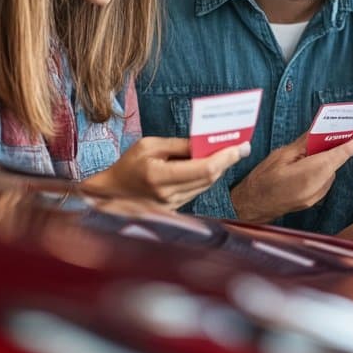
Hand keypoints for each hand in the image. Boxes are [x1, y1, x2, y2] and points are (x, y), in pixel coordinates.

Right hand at [81, 137, 247, 209]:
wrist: (111, 194)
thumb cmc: (128, 166)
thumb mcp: (150, 146)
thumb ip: (179, 145)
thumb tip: (205, 142)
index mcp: (160, 177)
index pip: (203, 169)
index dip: (225, 157)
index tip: (240, 146)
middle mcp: (168, 195)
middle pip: (209, 178)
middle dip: (227, 161)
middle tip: (241, 146)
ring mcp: (172, 206)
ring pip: (206, 185)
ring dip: (219, 168)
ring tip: (230, 152)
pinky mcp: (175, 210)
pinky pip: (198, 191)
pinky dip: (207, 177)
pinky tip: (212, 164)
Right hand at [229, 131, 352, 222]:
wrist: (252, 206)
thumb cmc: (263, 180)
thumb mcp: (283, 154)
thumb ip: (306, 143)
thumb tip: (321, 129)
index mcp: (312, 173)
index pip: (342, 154)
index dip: (349, 140)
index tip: (351, 130)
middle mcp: (320, 186)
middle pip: (336, 162)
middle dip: (331, 148)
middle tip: (322, 135)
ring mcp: (318, 196)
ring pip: (330, 171)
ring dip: (324, 160)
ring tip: (306, 153)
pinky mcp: (315, 200)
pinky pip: (324, 180)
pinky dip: (319, 171)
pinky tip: (304, 166)